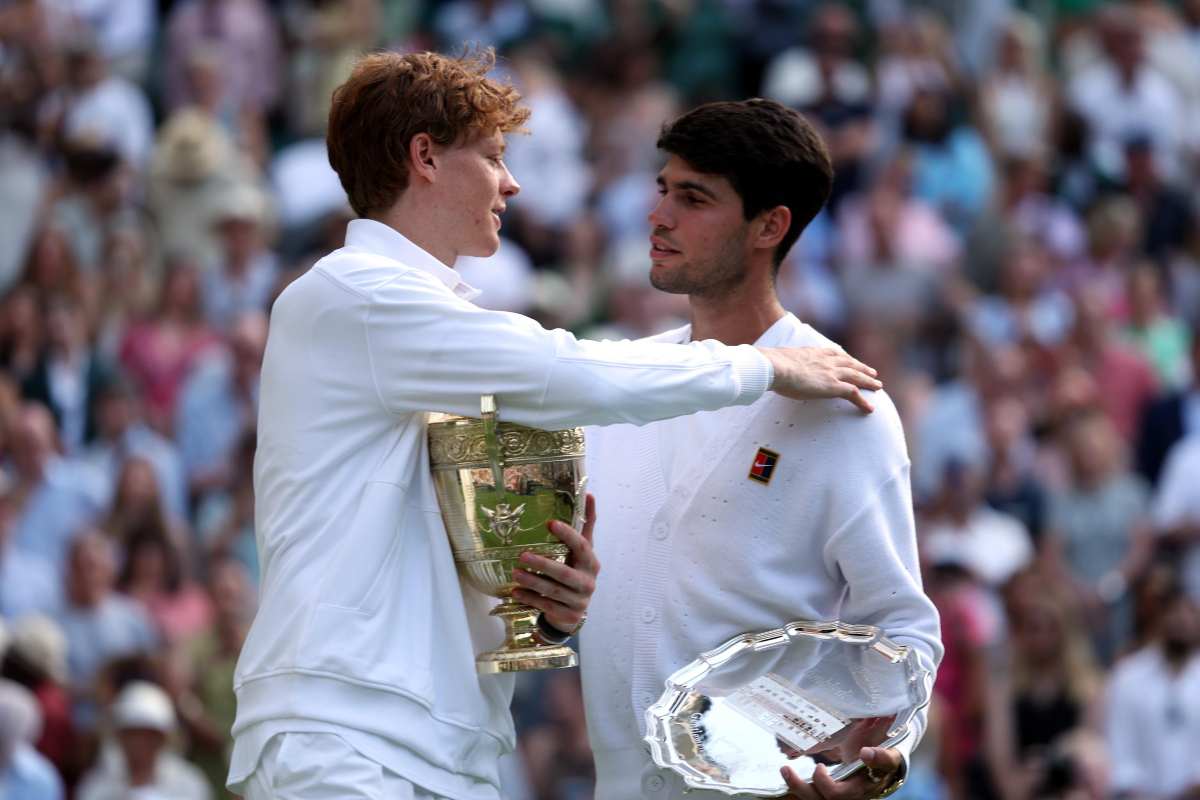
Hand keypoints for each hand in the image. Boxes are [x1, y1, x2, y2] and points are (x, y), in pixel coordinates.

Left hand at [511, 494, 598, 632]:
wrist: (575, 610)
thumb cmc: (576, 572)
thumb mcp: (582, 551)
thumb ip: (585, 525)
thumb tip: (589, 494)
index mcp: (591, 563)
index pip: (582, 547)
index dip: (568, 535)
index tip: (550, 523)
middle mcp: (588, 582)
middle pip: (564, 573)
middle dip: (543, 564)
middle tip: (522, 555)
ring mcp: (579, 601)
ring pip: (553, 591)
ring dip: (532, 581)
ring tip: (515, 573)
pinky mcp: (568, 615)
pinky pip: (546, 606)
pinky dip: (530, 598)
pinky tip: (516, 591)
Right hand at [760, 347, 881, 412]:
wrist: (774, 366)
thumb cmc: (770, 365)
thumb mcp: (777, 360)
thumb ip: (778, 363)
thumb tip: (766, 365)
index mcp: (813, 352)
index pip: (833, 353)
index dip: (844, 357)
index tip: (849, 359)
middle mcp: (826, 360)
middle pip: (849, 363)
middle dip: (861, 367)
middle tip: (871, 371)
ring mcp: (831, 373)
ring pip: (857, 376)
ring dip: (868, 381)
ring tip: (878, 386)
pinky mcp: (833, 386)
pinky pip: (853, 394)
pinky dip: (863, 401)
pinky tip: (870, 409)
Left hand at [781, 746, 902, 799]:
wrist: (886, 773)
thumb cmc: (886, 764)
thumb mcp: (891, 759)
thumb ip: (883, 757)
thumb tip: (866, 753)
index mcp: (860, 791)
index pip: (837, 795)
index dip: (824, 784)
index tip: (819, 766)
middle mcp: (848, 799)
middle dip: (801, 787)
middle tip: (786, 769)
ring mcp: (839, 798)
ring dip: (796, 788)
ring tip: (785, 770)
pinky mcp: (830, 795)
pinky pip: (813, 797)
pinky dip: (801, 788)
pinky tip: (790, 776)